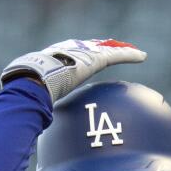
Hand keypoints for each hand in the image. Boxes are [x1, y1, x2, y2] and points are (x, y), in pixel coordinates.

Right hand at [0, 38, 145, 101]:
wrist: (33, 81)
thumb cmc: (29, 91)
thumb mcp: (35, 97)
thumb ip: (39, 105)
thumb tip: (35, 124)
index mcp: (54, 58)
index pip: (70, 55)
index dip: (81, 54)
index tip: (87, 57)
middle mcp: (68, 51)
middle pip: (89, 47)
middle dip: (101, 46)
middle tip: (112, 47)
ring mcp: (81, 54)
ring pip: (105, 50)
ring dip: (119, 50)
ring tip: (132, 51)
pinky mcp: (94, 59)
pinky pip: (116, 55)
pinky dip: (129, 55)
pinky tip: (141, 56)